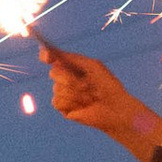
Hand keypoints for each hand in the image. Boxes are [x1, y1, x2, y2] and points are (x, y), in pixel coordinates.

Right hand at [44, 47, 161, 154]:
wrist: (114, 107)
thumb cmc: (107, 85)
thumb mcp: (93, 66)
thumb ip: (73, 58)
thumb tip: (52, 53)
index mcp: (71, 66)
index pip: (53, 58)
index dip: (47, 55)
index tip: (47, 56)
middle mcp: (65, 79)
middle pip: (54, 73)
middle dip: (70, 78)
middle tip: (86, 85)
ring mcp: (62, 93)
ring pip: (57, 89)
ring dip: (76, 93)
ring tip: (90, 97)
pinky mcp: (63, 108)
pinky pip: (57, 101)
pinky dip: (72, 102)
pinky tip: (83, 106)